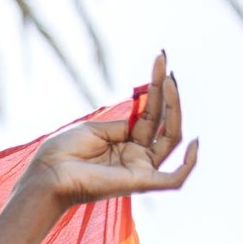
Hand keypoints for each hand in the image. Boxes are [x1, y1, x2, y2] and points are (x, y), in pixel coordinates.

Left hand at [21, 52, 196, 208]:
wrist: (47, 174)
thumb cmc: (62, 153)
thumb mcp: (93, 129)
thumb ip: (122, 124)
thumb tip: (143, 116)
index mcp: (123, 143)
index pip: (150, 114)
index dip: (156, 87)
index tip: (159, 60)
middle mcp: (134, 156)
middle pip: (163, 122)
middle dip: (167, 92)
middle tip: (164, 62)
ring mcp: (138, 169)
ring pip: (171, 138)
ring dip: (174, 108)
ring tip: (169, 81)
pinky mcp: (139, 183)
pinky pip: (174, 179)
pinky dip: (189, 164)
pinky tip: (195, 142)